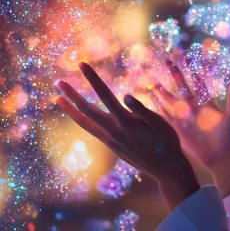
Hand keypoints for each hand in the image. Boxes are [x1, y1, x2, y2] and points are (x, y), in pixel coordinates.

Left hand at [55, 62, 199, 209]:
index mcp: (126, 122)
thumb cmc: (167, 143)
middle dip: (72, 94)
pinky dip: (83, 120)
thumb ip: (142, 110)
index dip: (93, 78)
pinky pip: (93, 130)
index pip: (105, 95)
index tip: (82, 64)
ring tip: (58, 99)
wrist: (166, 170)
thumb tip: (126, 96)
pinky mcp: (112, 146)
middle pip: (87, 110)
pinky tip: (82, 115)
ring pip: (85, 123)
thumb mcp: (161, 124)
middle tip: (58, 82)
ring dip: (70, 110)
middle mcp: (114, 131)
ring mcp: (111, 140)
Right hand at [152, 60, 229, 196]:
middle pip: (182, 88)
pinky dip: (157, 110)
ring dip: (163, 92)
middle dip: (175, 75)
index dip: (194, 71)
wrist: (222, 158)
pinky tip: (149, 103)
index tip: (188, 57)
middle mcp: (194, 109)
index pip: (198, 83)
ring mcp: (185, 119)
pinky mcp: (178, 130)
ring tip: (153, 81)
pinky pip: (165, 118)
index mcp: (207, 104)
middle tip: (168, 61)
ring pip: (171, 101)